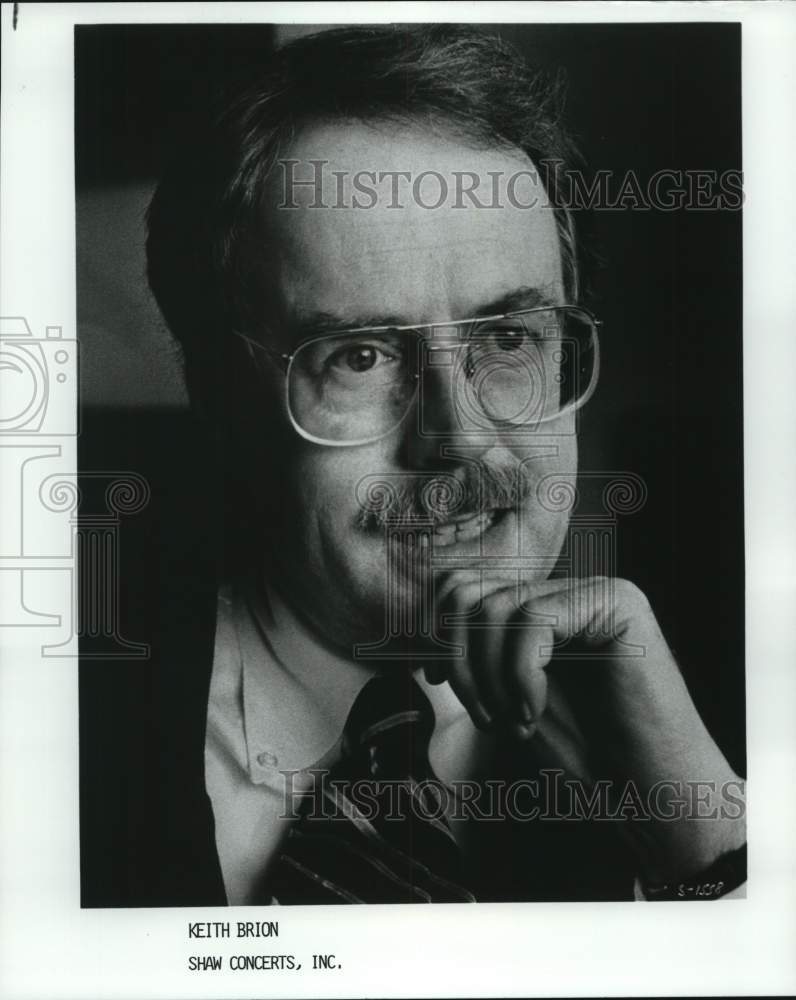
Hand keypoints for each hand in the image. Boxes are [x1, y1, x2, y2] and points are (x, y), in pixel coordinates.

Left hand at [426, 574, 745, 881]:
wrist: (651, 794)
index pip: (465, 590)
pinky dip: (519, 676)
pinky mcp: (617, 604)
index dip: (441, 635)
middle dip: (461, 660)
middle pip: (471, 594)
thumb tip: (422, 629)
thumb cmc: (585, 754)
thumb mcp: (506, 696)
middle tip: (485, 716)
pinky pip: (533, 621)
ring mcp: (596, 591)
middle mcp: (569, 589)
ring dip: (489, 678)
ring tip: (514, 722)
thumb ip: (476, 657)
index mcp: (545, 606)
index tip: (441, 681)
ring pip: (496, 608)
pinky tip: (535, 713)